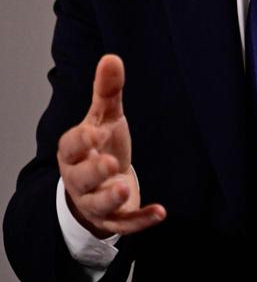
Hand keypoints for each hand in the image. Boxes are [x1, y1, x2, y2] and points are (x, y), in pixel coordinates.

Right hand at [57, 54, 165, 238]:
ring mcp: (95, 202)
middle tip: (111, 163)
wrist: (99, 185)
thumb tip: (111, 57)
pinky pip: (125, 224)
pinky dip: (141, 221)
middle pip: (81, 178)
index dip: (82, 139)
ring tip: (125, 189)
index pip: (71, 145)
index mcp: (74, 151)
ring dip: (111, 198)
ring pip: (98, 204)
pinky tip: (161, 212)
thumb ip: (107, 91)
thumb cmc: (99, 146)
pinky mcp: (115, 219)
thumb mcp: (104, 118)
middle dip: (94, 171)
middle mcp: (80, 179)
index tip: (96, 131)